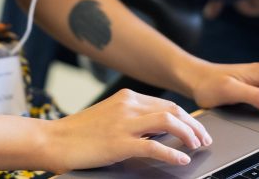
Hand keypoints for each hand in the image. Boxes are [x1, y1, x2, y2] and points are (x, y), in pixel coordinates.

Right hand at [44, 89, 211, 172]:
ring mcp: (124, 123)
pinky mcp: (119, 143)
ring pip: (168, 122)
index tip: (197, 129)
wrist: (53, 140)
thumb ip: (133, 119)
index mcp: (127, 97)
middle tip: (204, 138)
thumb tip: (160, 131)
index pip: (167, 104)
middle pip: (173, 110)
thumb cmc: (79, 133)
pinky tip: (181, 159)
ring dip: (188, 134)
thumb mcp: (110, 117)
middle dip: (194, 125)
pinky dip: (172, 153)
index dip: (186, 117)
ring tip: (196, 146)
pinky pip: (154, 147)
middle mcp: (128, 105)